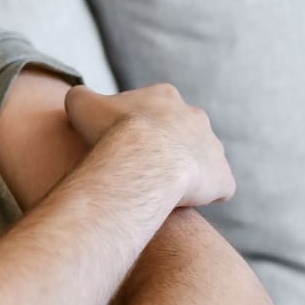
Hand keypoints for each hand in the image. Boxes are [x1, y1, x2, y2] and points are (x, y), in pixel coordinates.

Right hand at [64, 83, 234, 207]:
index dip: (138, 127)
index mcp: (164, 97)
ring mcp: (214, 148)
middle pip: (182, 132)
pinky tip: (185, 207)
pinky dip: (206, 197)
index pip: (154, 109)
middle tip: (142, 169)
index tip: (124, 144)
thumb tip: (80, 99)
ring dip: (187, 173)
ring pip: (202, 160)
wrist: (144, 161)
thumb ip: (82, 98)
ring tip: (162, 192)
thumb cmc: (112, 132)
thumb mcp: (81, 104)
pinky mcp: (223, 178)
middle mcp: (196, 117)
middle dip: (165, 148)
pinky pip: (219, 188)